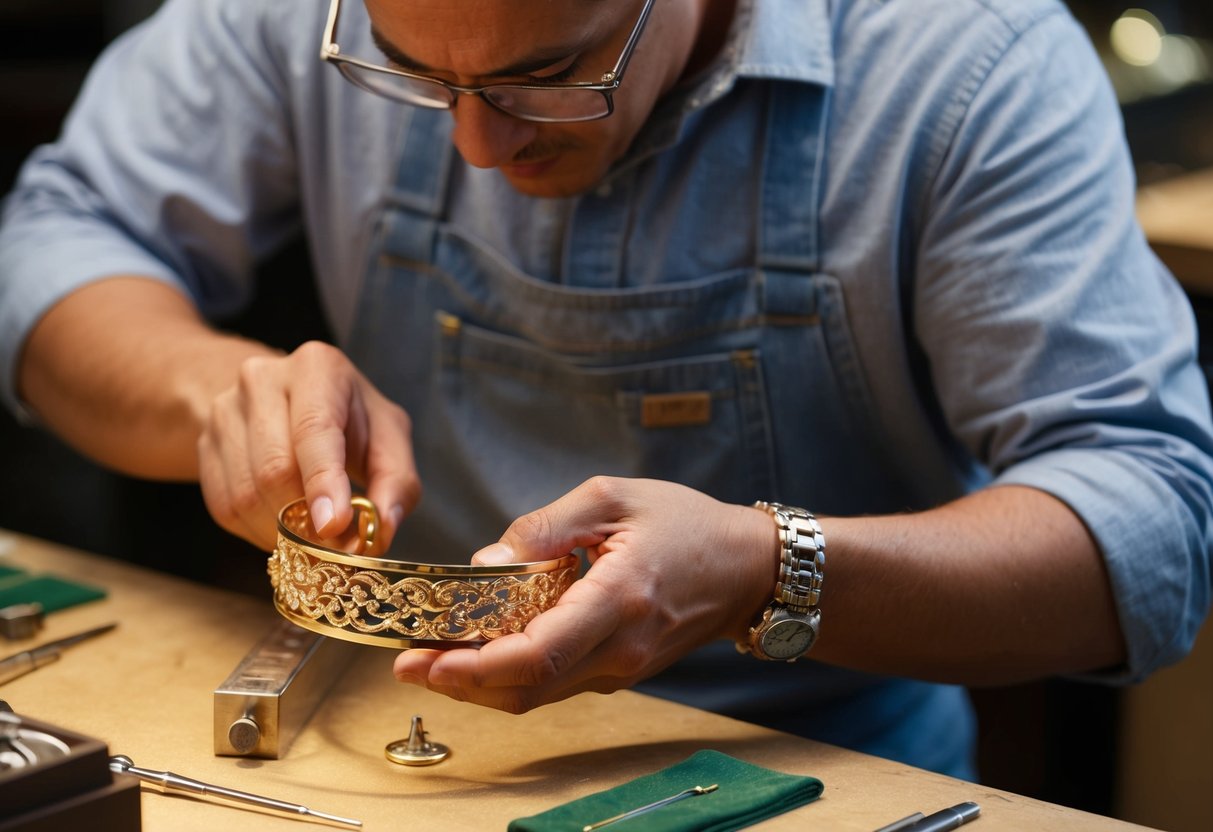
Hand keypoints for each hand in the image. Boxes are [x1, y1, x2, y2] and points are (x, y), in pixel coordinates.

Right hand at [197, 341, 419, 550]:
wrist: (291, 400)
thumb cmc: (351, 420)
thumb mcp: (389, 437)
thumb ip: (396, 482)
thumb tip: (381, 530)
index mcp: (317, 368)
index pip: (314, 430)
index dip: (322, 483)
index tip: (332, 526)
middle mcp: (262, 379)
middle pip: (275, 469)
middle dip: (306, 520)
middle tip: (335, 546)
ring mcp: (225, 410)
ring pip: (246, 495)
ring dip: (282, 532)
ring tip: (312, 536)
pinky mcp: (205, 444)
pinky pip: (225, 508)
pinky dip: (258, 532)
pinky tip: (283, 527)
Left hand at [393, 477, 776, 712]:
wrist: (748, 569)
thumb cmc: (686, 524)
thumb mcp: (613, 497)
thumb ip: (545, 527)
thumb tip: (487, 563)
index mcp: (619, 600)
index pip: (537, 655)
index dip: (473, 667)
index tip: (423, 659)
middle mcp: (619, 648)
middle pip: (526, 690)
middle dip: (458, 683)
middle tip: (405, 663)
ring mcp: (622, 668)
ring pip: (537, 695)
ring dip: (479, 683)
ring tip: (429, 657)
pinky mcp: (620, 670)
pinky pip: (556, 683)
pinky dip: (510, 675)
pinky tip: (480, 652)